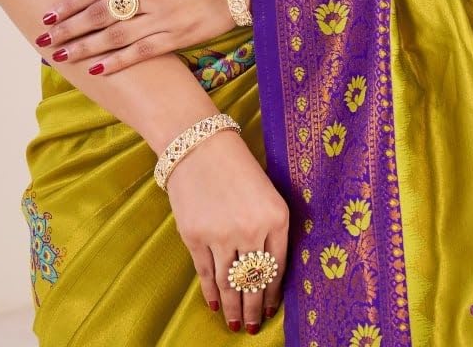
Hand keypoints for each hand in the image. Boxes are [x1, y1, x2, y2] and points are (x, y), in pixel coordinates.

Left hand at [34, 0, 247, 75]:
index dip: (71, 3)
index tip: (49, 15)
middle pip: (100, 14)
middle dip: (69, 28)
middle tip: (43, 40)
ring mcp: (163, 16)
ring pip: (115, 36)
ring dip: (85, 47)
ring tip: (60, 56)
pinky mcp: (179, 36)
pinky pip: (142, 52)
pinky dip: (117, 62)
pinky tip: (97, 68)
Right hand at [167, 129, 287, 331]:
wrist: (199, 144)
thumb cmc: (235, 166)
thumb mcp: (265, 193)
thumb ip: (269, 229)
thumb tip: (266, 274)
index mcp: (276, 217)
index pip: (277, 268)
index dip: (272, 294)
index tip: (269, 309)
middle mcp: (252, 229)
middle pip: (254, 282)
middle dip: (253, 308)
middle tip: (252, 327)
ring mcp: (222, 235)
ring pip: (229, 284)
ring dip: (233, 308)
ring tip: (235, 325)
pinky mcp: (195, 236)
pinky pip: (206, 274)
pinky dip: (210, 293)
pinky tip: (214, 304)